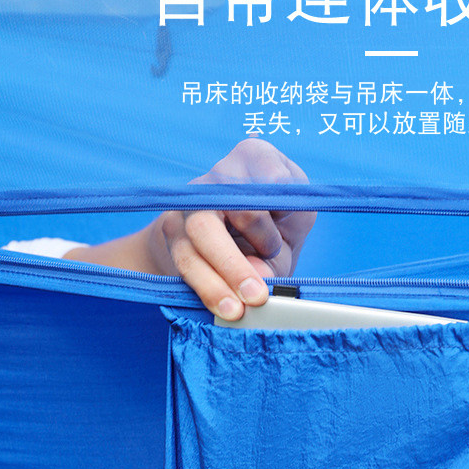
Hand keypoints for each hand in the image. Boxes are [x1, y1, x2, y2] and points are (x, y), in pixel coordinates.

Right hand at [153, 138, 315, 319]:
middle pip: (222, 207)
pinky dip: (207, 287)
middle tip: (257, 295)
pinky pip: (186, 260)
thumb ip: (281, 246)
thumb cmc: (277, 223)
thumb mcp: (293, 223)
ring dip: (218, 279)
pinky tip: (224, 308)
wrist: (236, 231)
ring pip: (196, 238)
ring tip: (237, 310)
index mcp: (257, 158)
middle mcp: (221, 174)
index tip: (279, 233)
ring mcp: (192, 200)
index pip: (267, 173)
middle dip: (238, 256)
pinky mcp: (175, 230)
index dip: (275, 206)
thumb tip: (258, 278)